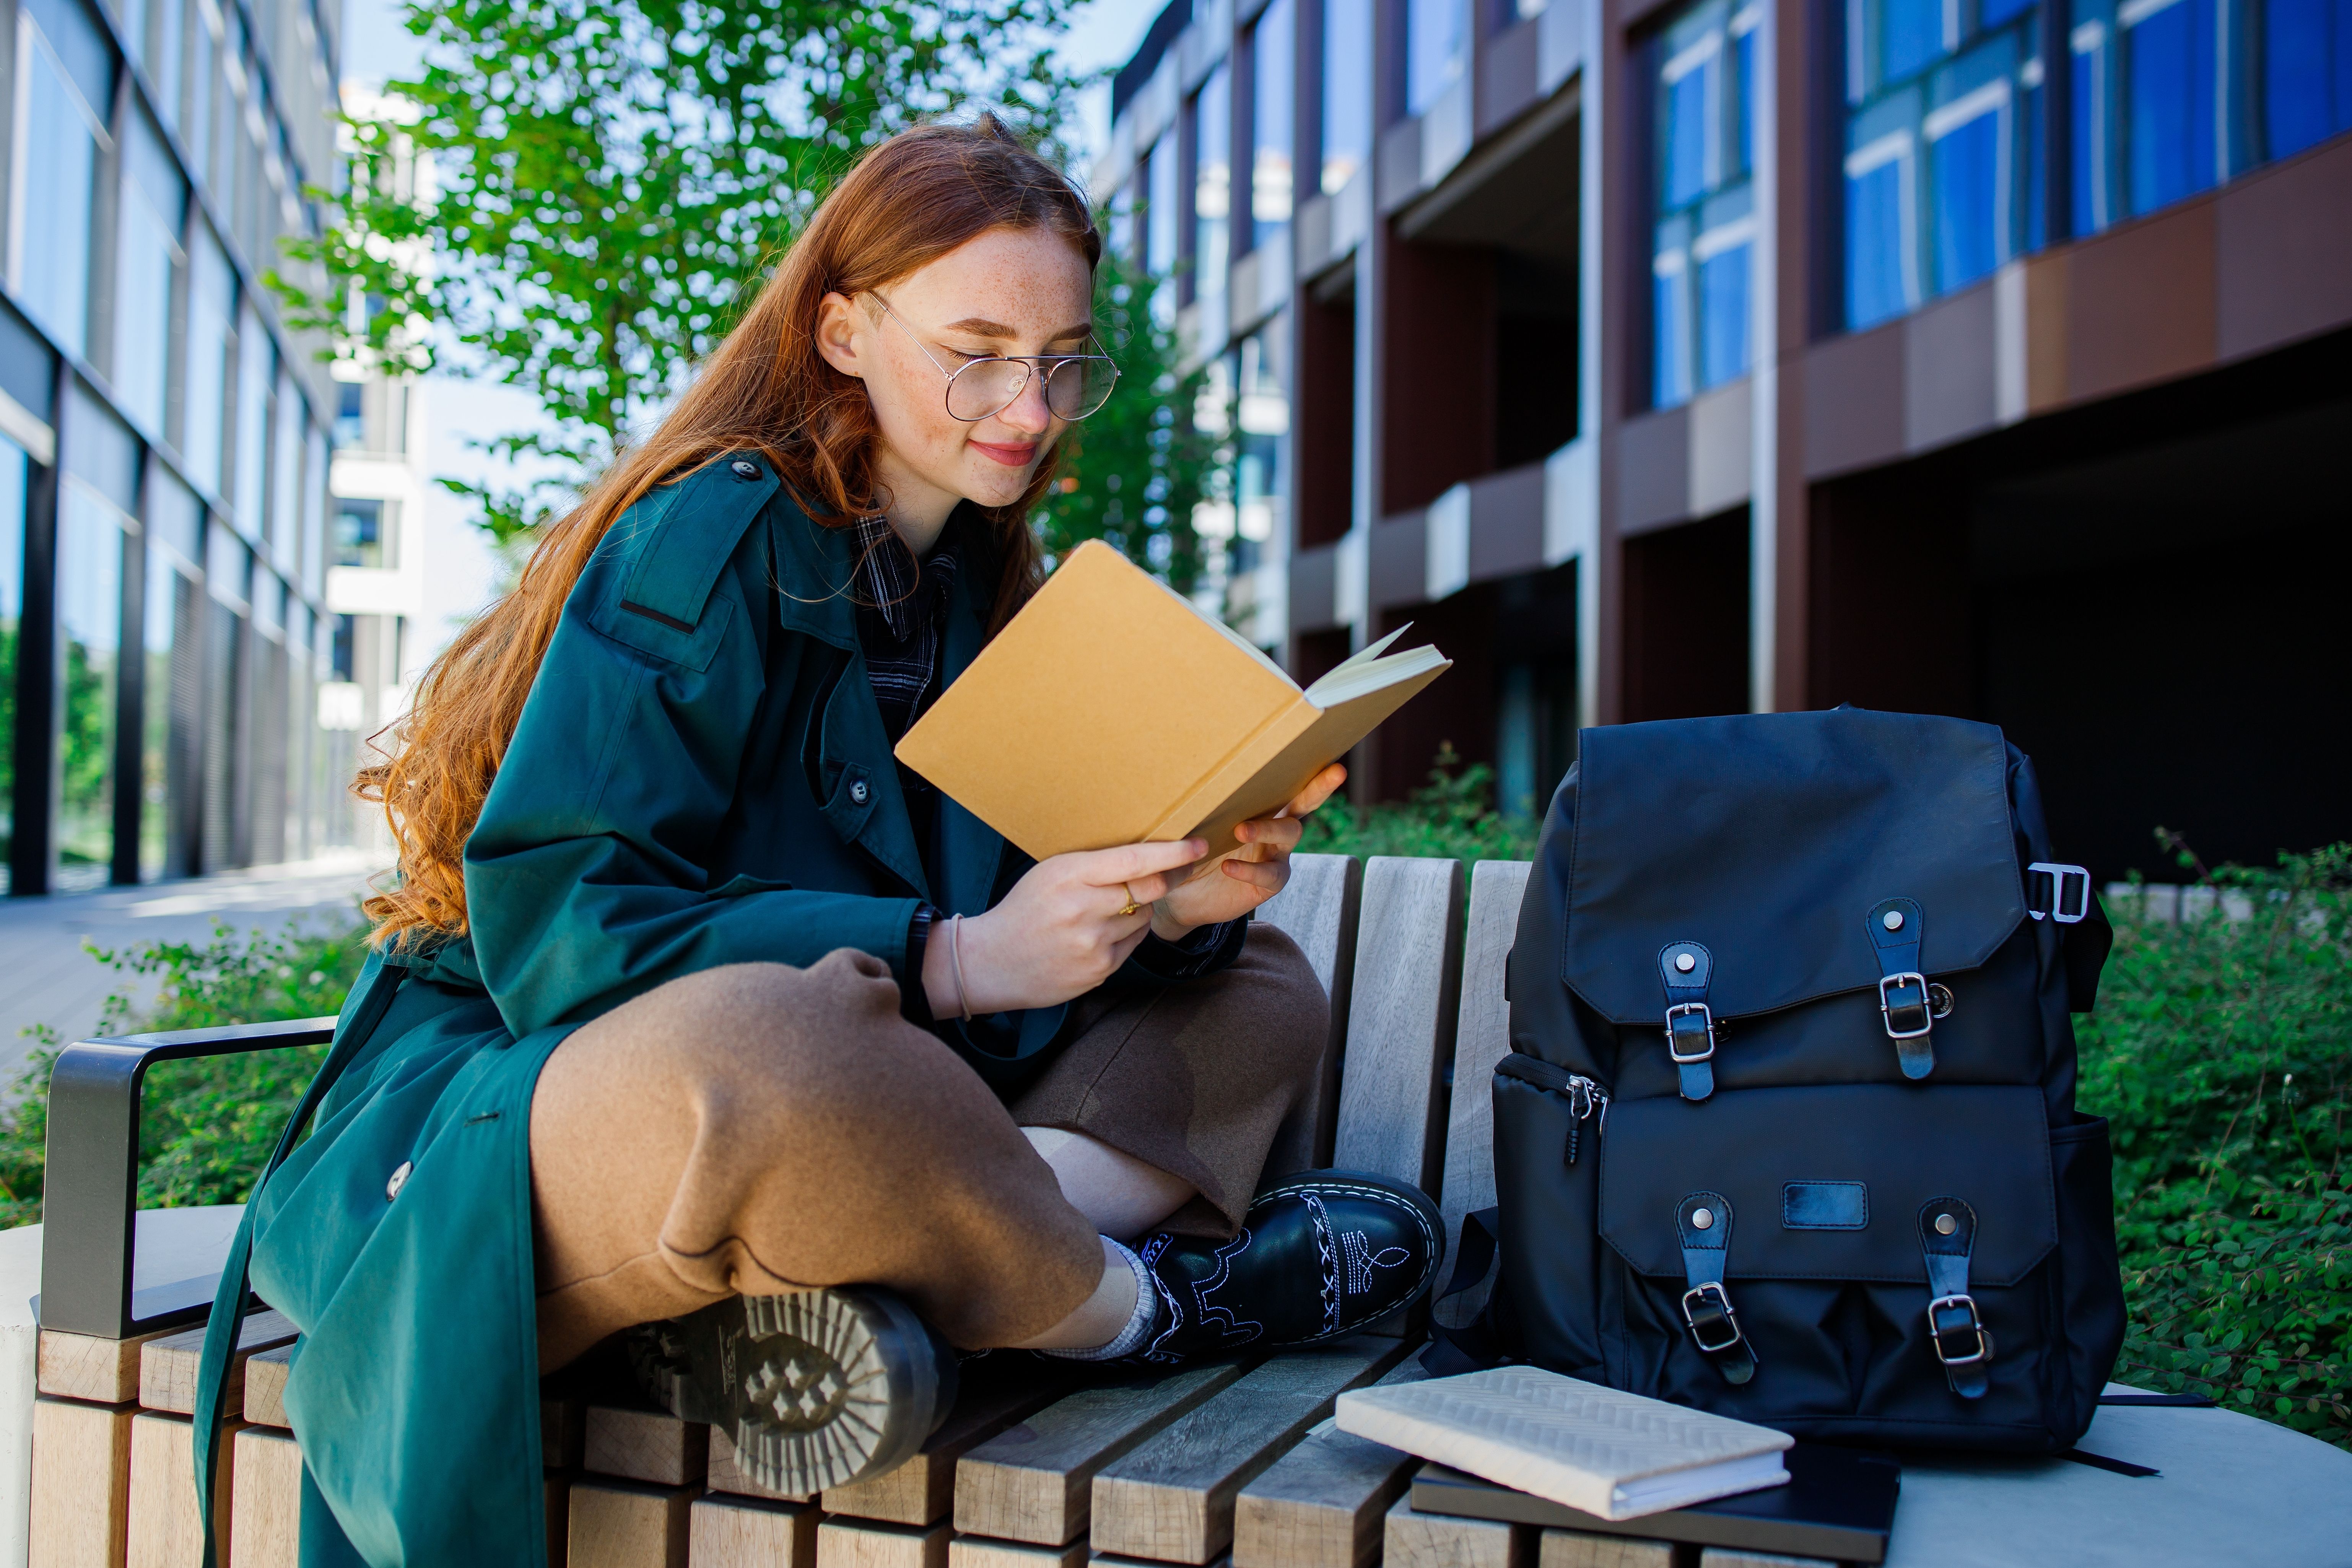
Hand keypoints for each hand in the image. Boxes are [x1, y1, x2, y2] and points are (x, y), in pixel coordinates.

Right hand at [925, 838, 1207, 1016]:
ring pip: (1144, 917)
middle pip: (1149, 889)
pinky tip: (1100, 933)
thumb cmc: (1025, 909)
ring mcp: (1092, 943)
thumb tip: (1149, 856)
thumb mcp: (1051, 873)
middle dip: (1164, 879)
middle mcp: (1083, 908)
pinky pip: (1133, 943)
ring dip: (1138, 909)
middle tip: (1172, 871)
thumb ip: (1094, 865)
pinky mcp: (1099, 969)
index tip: (1197, 845)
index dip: (1171, 852)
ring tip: (1107, 910)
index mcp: (1069, 875)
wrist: (991, 962)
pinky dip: (1127, 934)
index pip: (1133, 860)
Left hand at [1153, 763, 1347, 938]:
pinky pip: (1270, 874)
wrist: (1179, 896)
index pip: (1282, 782)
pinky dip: (1250, 870)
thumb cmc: (1186, 850)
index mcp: (1256, 807)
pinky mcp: (1268, 884)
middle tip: (1335, 771)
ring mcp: (1274, 855)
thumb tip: (1173, 772)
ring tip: (1241, 829)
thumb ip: (1191, 807)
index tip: (1322, 748)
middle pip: (1303, 803)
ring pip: (1289, 834)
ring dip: (1268, 827)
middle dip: (1319, 787)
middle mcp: (1272, 827)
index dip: (1303, 766)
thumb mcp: (1187, 826)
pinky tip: (1229, 868)